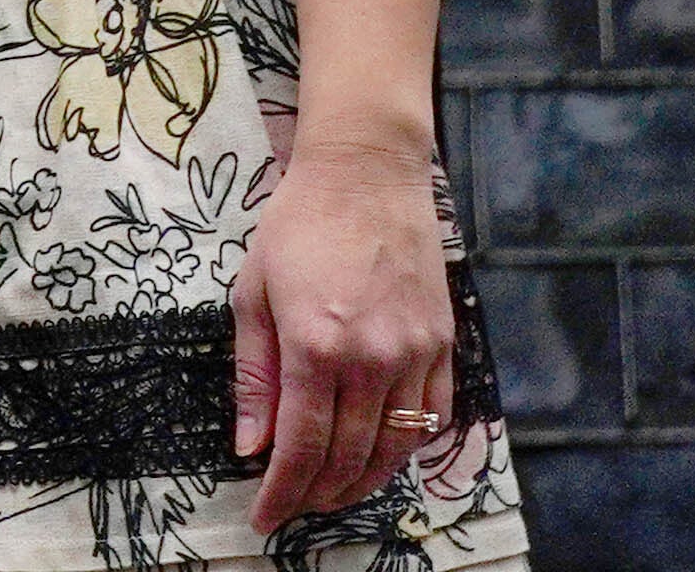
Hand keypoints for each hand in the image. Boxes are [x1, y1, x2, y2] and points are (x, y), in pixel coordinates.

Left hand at [231, 118, 453, 527]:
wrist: (365, 179)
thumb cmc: (296, 229)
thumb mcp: (251, 294)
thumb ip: (253, 376)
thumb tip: (251, 445)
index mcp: (315, 346)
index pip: (302, 444)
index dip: (283, 491)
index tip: (264, 516)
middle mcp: (372, 359)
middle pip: (350, 456)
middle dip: (319, 493)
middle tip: (294, 507)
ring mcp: (415, 355)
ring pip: (395, 448)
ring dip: (364, 482)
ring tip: (332, 495)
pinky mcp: (443, 347)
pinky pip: (431, 418)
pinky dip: (404, 450)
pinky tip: (380, 459)